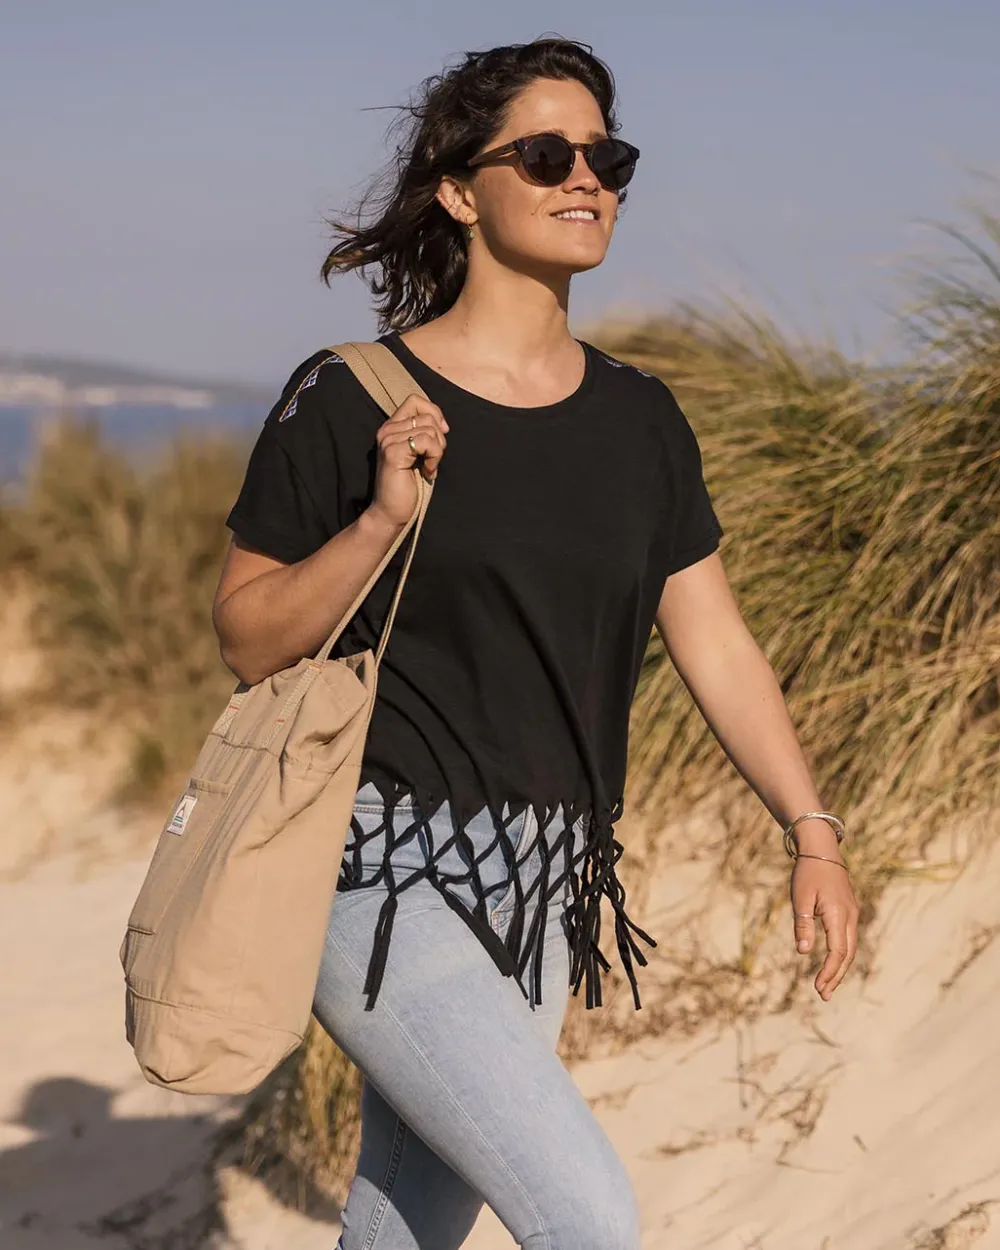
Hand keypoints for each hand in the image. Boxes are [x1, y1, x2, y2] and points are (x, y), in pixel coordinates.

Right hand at [368, 393, 448, 528]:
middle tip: (433, 459)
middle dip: (439, 439)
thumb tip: (443, 424)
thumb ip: (425, 434)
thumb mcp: (419, 454)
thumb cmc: (408, 486)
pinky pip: (425, 441)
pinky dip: (434, 458)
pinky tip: (428, 472)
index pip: (415, 400)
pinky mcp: (393, 452)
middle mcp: (387, 430)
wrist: (392, 512)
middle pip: (427, 416)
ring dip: (437, 451)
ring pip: (429, 429)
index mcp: (392, 427)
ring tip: (429, 468)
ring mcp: (388, 440)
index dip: (434, 412)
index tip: (441, 433)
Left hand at [790, 827, 858, 1000]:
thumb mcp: (800, 898)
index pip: (837, 951)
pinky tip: (833, 964)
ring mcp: (852, 914)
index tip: (817, 987)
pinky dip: (842, 955)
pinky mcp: (849, 911)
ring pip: (850, 948)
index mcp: (838, 914)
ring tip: (827, 987)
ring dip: (840, 968)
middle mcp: (850, 917)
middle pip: (847, 955)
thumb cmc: (808, 873)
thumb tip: (803, 952)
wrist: (822, 850)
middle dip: (836, 976)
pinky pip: (848, 939)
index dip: (829, 972)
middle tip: (823, 996)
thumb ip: (803, 924)